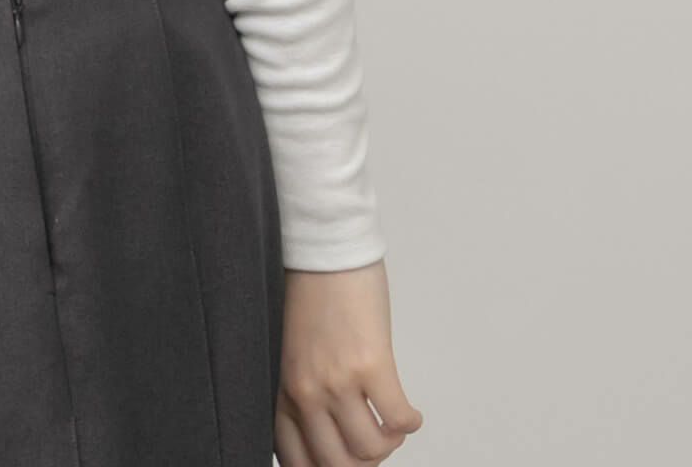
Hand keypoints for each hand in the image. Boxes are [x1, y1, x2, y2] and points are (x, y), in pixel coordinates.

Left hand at [276, 259, 423, 464]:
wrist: (324, 246)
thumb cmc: (308, 291)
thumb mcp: (290, 352)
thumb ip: (301, 391)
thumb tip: (329, 430)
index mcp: (281, 391)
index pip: (298, 462)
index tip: (346, 459)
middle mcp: (305, 393)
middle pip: (338, 465)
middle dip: (363, 462)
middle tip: (375, 444)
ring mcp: (337, 381)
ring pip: (371, 449)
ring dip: (389, 443)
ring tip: (392, 424)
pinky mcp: (370, 364)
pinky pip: (398, 420)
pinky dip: (409, 423)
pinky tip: (409, 412)